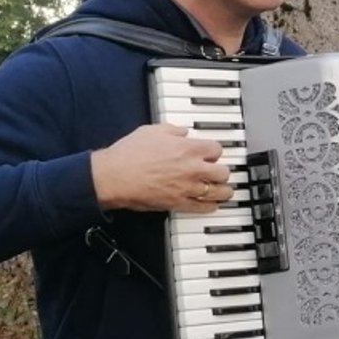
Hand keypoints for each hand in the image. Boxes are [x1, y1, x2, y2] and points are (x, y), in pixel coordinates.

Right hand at [90, 124, 230, 213]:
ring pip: (219, 192)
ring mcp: (187, 187)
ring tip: (223, 190)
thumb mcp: (151, 131)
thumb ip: (172, 130)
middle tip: (217, 172)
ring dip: (223, 190)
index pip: (217, 149)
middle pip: (223, 172)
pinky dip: (211, 206)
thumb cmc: (129, 154)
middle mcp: (193, 168)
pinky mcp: (179, 203)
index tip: (211, 154)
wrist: (115, 176)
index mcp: (188, 148)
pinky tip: (212, 204)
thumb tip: (182, 131)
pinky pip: (204, 208)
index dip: (214, 151)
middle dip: (221, 171)